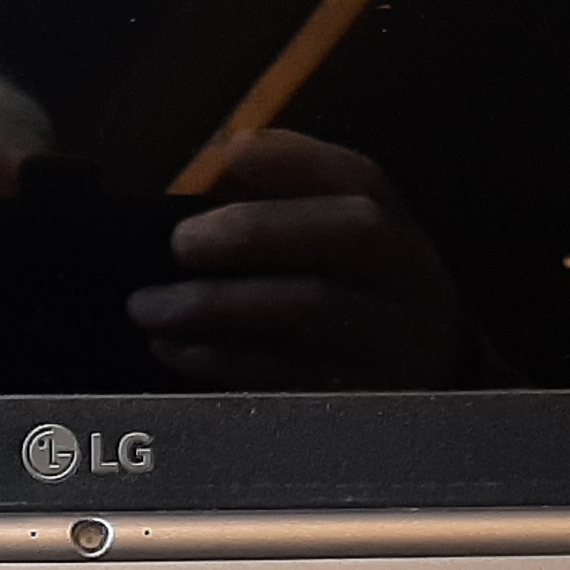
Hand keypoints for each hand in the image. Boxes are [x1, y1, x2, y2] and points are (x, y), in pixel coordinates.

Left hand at [135, 130, 462, 388]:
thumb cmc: (351, 329)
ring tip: (152, 306)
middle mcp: (416, 284)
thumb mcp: (337, 272)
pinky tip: (176, 349)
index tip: (232, 153)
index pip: (362, 179)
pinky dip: (224, 358)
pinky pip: (291, 374)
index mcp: (400, 238)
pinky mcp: (370, 402)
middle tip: (182, 242)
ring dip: (219, 301)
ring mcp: (402, 346)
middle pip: (351, 233)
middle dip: (258, 229)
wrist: (411, 415)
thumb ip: (286, 225)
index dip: (297, 160)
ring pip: (313, 307)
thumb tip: (210, 179)